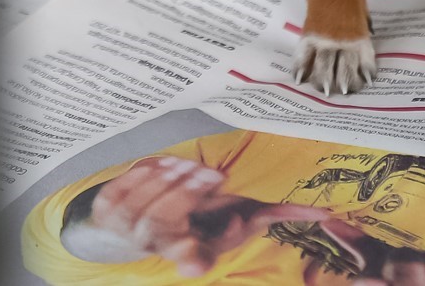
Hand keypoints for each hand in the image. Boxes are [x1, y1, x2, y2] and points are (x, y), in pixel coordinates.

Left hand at [89, 157, 331, 275]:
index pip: (190, 260)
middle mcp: (152, 244)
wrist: (130, 223)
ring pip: (140, 206)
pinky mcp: (108, 207)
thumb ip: (265, 217)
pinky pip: (120, 189)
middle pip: (161, 226)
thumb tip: (316, 212)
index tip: (196, 256)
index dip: (192, 259)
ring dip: (166, 182)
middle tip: (212, 177)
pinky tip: (165, 162)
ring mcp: (124, 226)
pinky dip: (141, 174)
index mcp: (185, 253)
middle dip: (184, 199)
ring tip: (191, 166)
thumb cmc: (193, 221)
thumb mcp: (231, 224)